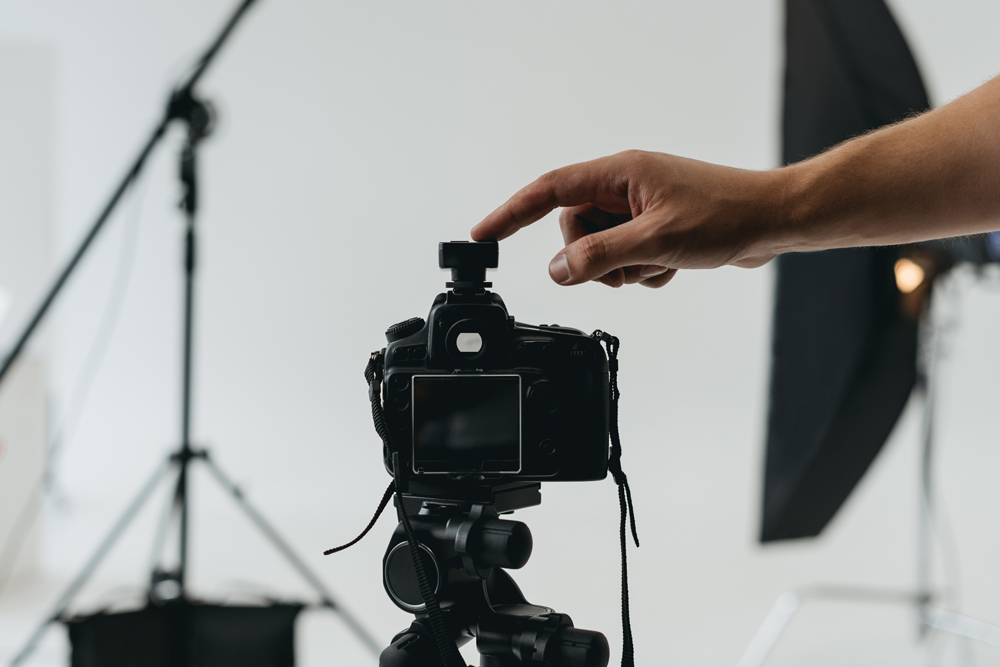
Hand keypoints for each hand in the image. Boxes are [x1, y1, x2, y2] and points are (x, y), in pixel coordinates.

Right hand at [471, 150, 786, 287]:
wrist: (774, 222)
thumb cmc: (725, 217)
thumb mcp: (655, 243)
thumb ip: (599, 257)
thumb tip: (557, 271)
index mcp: (619, 174)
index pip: (548, 192)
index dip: (510, 214)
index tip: (482, 237)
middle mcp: (624, 186)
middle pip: (574, 229)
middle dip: (593, 258)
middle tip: (627, 265)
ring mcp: (640, 207)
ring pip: (600, 248)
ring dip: (623, 268)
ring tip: (659, 264)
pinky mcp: (655, 227)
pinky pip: (626, 257)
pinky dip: (642, 271)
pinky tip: (671, 266)